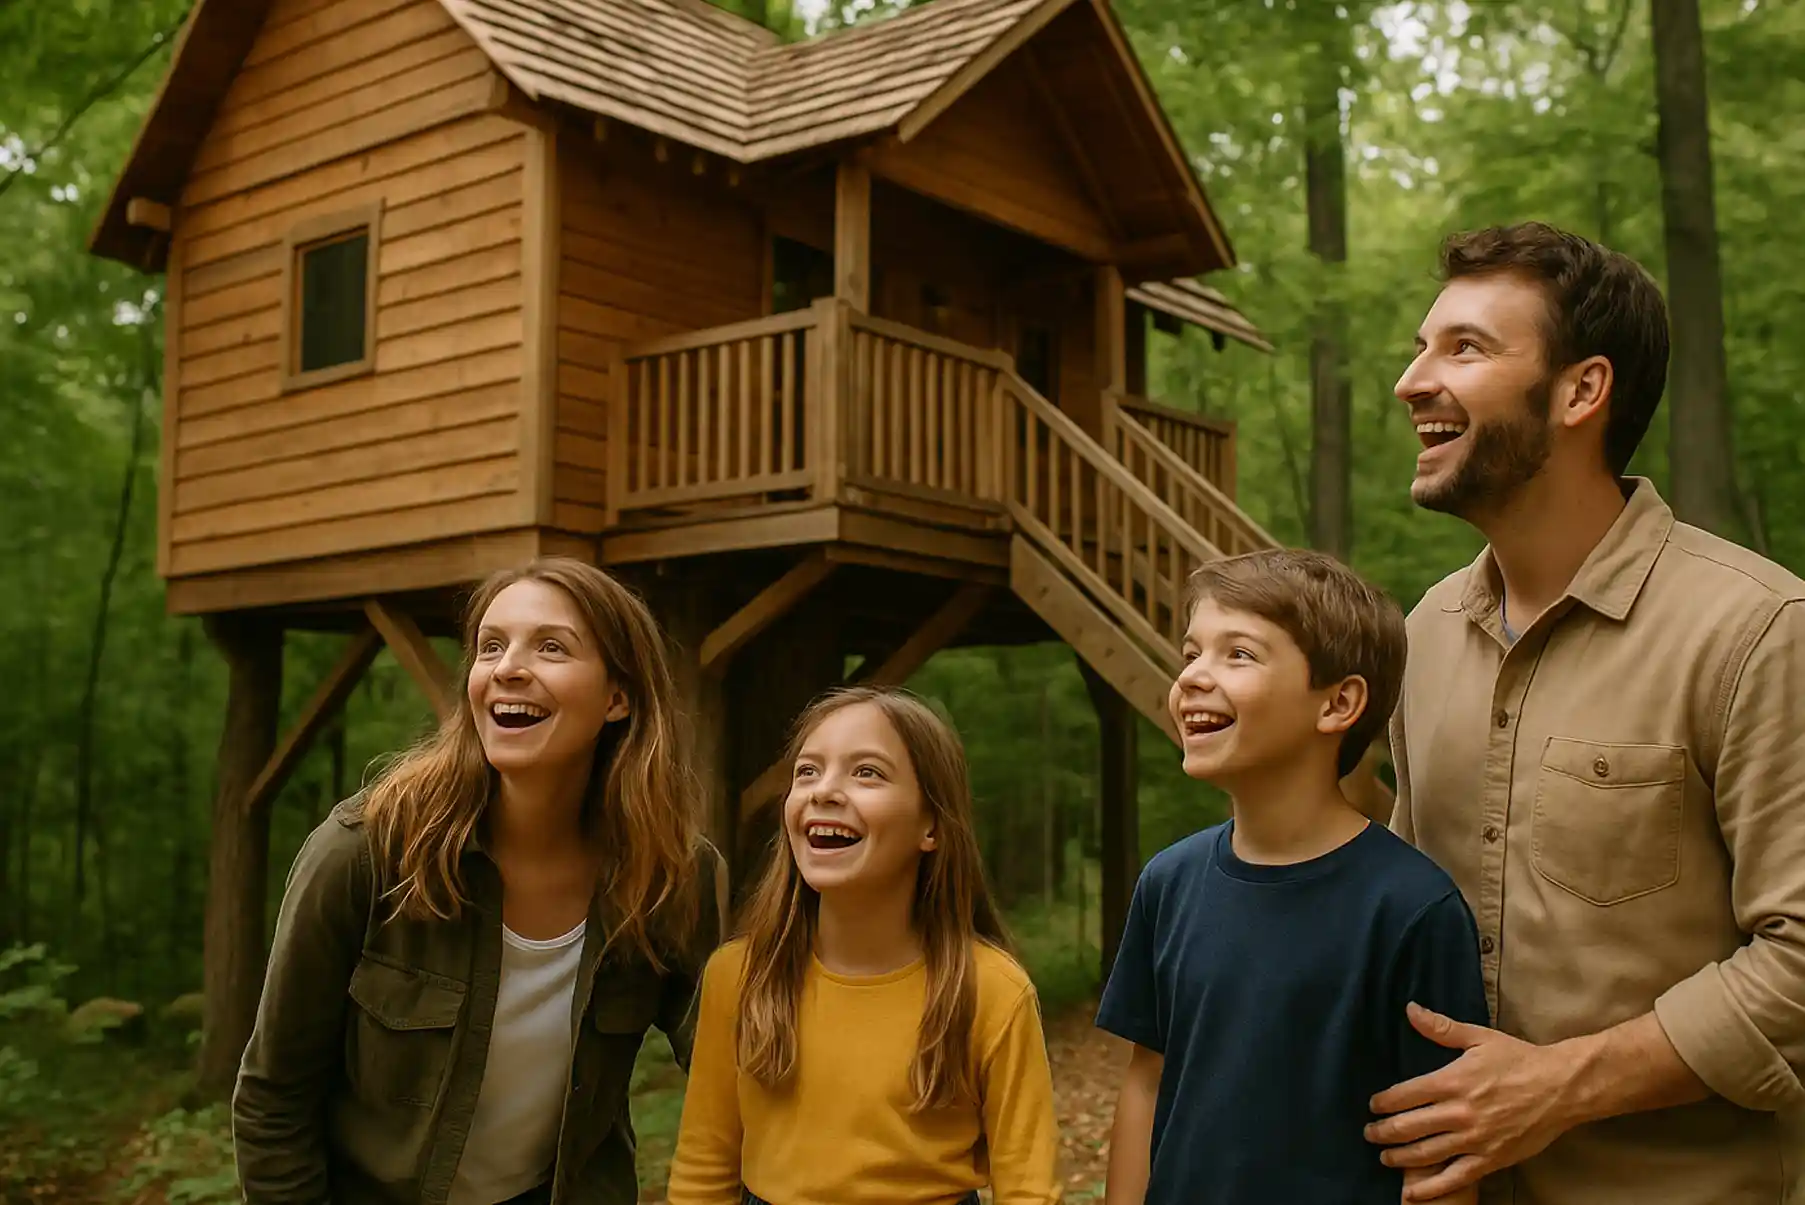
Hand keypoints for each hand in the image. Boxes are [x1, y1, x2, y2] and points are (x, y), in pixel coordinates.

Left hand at [1365, 1003, 1580, 1201]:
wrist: (1562, 1088)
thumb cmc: (1520, 1060)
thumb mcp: (1479, 1038)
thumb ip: (1441, 1028)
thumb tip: (1410, 1009)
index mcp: (1453, 1081)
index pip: (1404, 1095)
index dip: (1382, 1103)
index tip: (1373, 1106)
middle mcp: (1459, 1112)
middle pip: (1408, 1126)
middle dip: (1382, 1132)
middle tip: (1369, 1134)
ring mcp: (1475, 1139)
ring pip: (1426, 1153)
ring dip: (1399, 1157)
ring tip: (1384, 1157)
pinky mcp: (1491, 1159)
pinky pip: (1455, 1178)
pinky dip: (1431, 1188)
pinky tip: (1412, 1193)